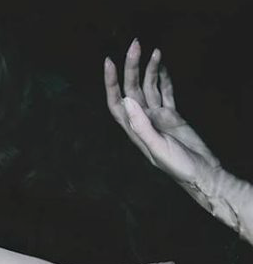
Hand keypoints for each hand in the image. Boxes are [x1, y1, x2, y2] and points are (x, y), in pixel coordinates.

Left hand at [104, 39, 220, 188]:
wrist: (200, 172)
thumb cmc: (178, 167)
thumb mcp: (157, 147)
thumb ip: (142, 126)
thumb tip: (127, 101)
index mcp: (135, 130)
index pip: (117, 103)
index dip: (111, 83)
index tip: (109, 62)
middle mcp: (144, 121)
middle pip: (132, 89)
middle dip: (132, 67)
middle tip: (136, 45)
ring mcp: (158, 118)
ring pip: (149, 88)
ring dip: (149, 69)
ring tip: (154, 51)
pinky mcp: (172, 116)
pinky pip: (165, 93)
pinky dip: (163, 79)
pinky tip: (162, 67)